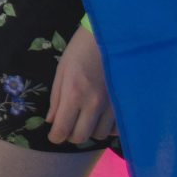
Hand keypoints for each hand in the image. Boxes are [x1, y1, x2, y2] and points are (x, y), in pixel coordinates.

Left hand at [47, 24, 115, 144]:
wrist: (109, 38)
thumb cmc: (80, 51)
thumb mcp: (61, 72)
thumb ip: (56, 99)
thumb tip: (51, 120)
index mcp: (74, 95)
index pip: (63, 129)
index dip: (55, 136)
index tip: (54, 135)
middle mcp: (94, 105)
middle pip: (81, 137)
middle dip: (70, 136)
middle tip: (68, 126)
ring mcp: (112, 106)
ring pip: (100, 135)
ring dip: (89, 131)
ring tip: (85, 120)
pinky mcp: (125, 104)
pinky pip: (117, 129)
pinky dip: (108, 128)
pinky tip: (102, 119)